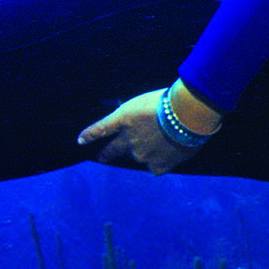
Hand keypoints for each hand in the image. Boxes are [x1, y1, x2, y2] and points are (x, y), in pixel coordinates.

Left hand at [77, 89, 197, 174]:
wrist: (188, 114)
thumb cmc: (172, 101)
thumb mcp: (150, 102)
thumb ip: (140, 118)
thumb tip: (142, 128)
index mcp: (124, 119)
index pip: (102, 128)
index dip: (90, 134)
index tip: (80, 140)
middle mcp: (129, 140)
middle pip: (114, 149)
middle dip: (107, 154)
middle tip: (102, 158)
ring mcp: (142, 155)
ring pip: (142, 156)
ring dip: (149, 150)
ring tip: (167, 140)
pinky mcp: (157, 166)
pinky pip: (156, 167)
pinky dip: (162, 161)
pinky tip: (172, 153)